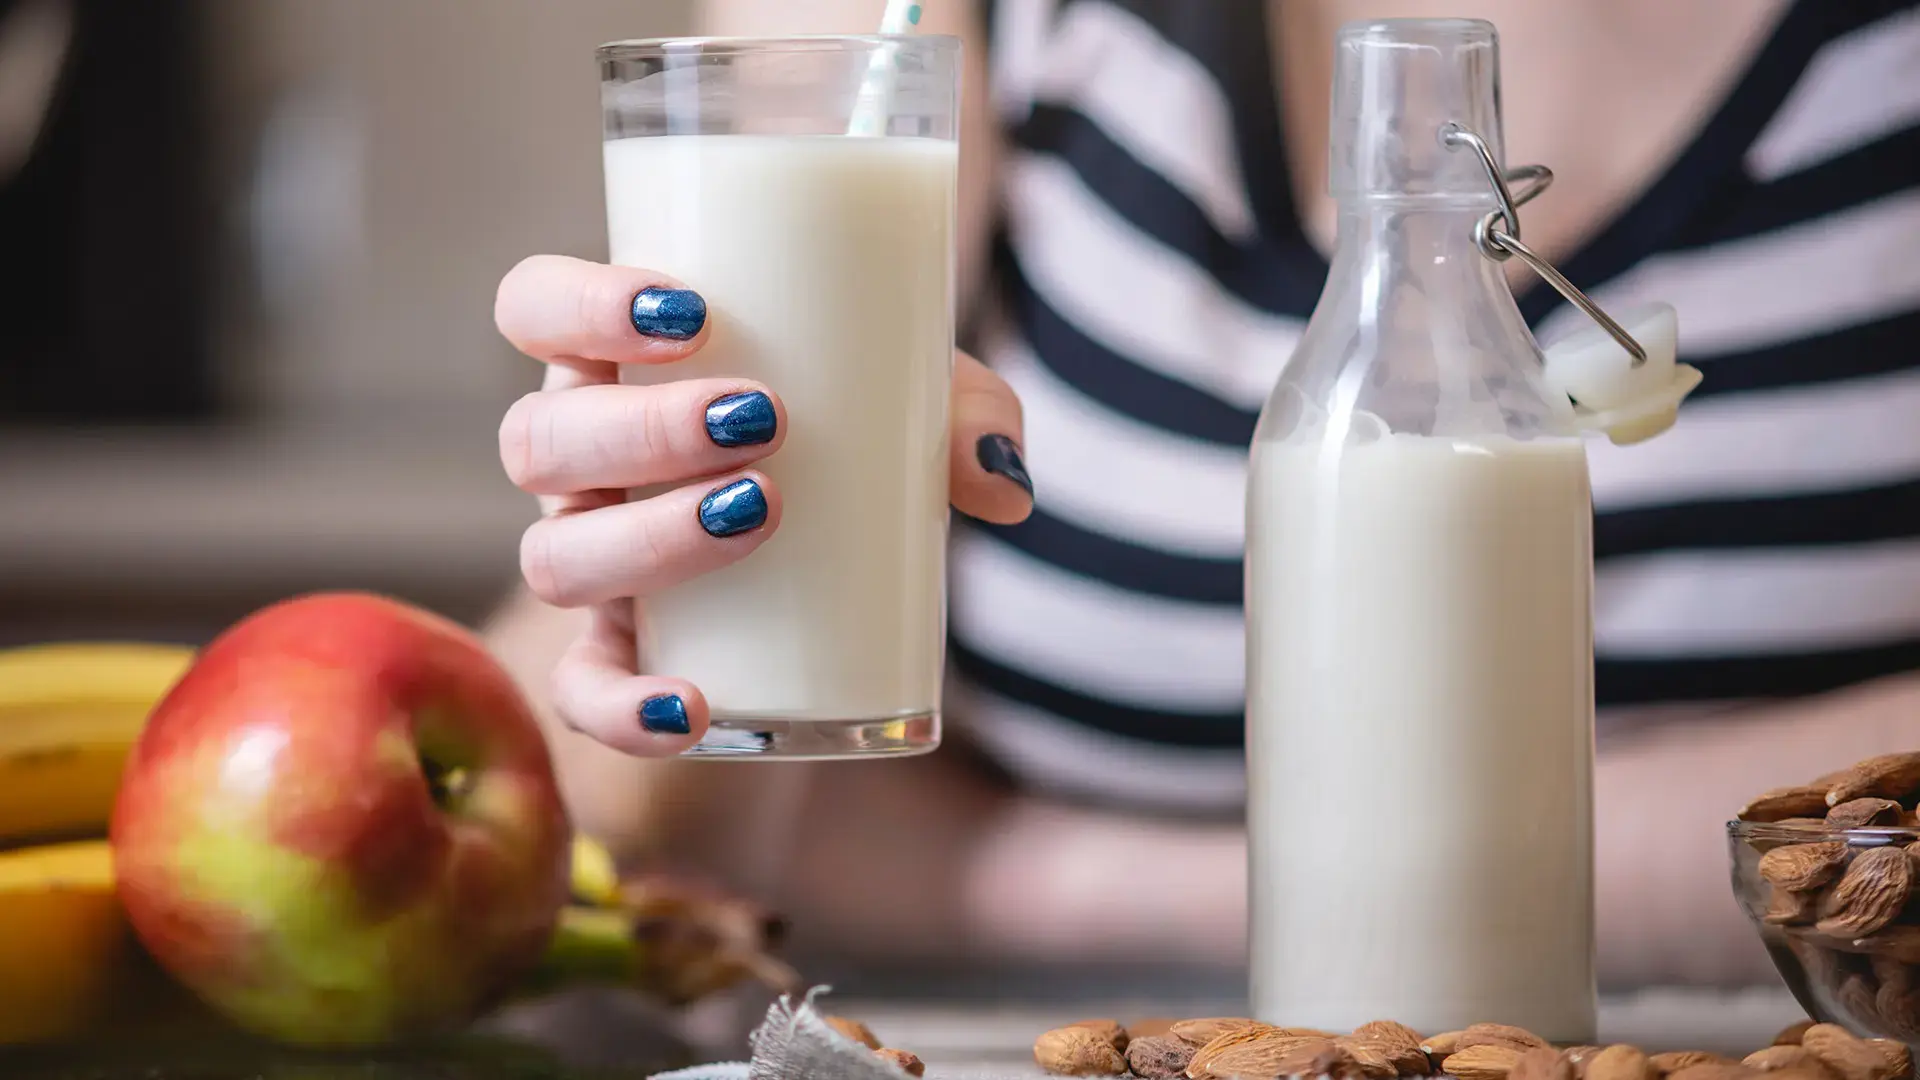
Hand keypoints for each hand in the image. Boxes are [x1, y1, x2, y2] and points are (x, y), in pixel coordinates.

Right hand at [492, 255, 1031, 755]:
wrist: (835, 583)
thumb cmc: (852, 446)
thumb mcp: (907, 408)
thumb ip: (963, 418)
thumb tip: (1004, 482)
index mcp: (619, 367)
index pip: (535, 307)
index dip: (579, 303)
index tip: (690, 310)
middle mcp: (580, 464)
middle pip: (540, 438)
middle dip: (644, 428)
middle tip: (763, 417)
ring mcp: (589, 563)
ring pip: (554, 558)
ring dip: (648, 538)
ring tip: (761, 512)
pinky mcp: (616, 662)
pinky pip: (582, 695)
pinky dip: (625, 709)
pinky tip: (693, 708)